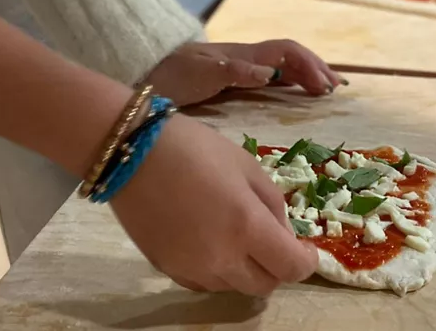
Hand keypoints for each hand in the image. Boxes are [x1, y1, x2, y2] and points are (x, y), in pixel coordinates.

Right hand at [110, 115, 318, 295]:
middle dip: (276, 267)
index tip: (306, 249)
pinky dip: (216, 270)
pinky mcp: (166, 269)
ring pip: (233, 287)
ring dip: (245, 269)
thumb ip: (271, 203)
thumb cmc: (194, 148)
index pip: (290, 268)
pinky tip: (209, 243)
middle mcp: (221, 258)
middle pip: (264, 286)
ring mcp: (191, 268)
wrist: (130, 152)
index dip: (305, 262)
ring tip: (236, 237)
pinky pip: (204, 283)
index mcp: (246, 227)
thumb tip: (282, 232)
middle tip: (272, 242)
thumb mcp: (246, 165)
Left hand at [143, 41, 346, 106]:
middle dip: (315, 68)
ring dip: (305, 74)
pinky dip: (289, 82)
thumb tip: (271, 75)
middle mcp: (244, 57)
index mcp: (242, 55)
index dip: (309, 66)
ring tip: (324, 89)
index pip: (286, 52)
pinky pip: (269, 75)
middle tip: (336, 89)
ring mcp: (237, 66)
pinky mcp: (229, 78)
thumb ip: (235, 73)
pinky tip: (293, 93)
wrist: (139, 73)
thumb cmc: (169, 76)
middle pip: (289, 56)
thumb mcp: (201, 76)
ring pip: (281, 65)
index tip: (325, 88)